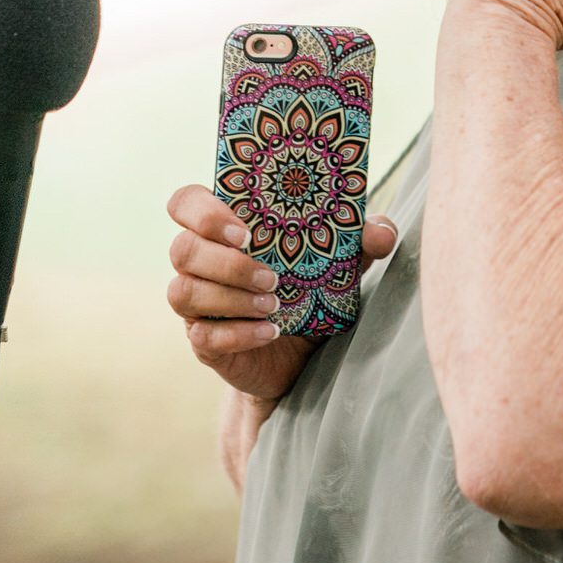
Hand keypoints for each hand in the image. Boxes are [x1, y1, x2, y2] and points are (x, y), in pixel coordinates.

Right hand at [165, 183, 398, 401]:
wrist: (303, 360)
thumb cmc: (313, 293)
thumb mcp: (340, 265)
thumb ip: (360, 241)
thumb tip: (380, 232)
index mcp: (224, 230)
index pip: (186, 203)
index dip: (204, 211)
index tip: (246, 231)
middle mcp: (200, 263)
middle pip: (182, 248)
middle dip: (226, 262)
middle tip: (273, 275)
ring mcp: (197, 305)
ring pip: (182, 292)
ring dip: (230, 298)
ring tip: (274, 305)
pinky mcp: (203, 343)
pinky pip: (202, 337)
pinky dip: (238, 334)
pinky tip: (270, 332)